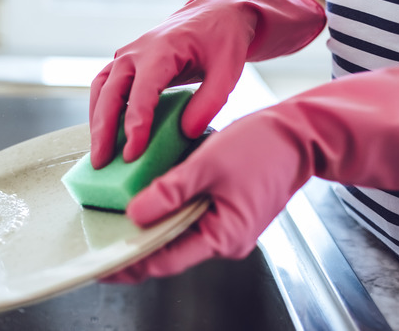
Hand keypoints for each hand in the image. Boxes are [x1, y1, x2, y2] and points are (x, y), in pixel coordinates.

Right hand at [89, 0, 324, 168]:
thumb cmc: (222, 40)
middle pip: (110, 92)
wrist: (215, 15)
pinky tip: (105, 134)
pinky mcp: (125, 63)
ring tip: (99, 154)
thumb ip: (209, 102)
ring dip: (96, 121)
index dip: (135, 125)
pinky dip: (100, 110)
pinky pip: (104, 87)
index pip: (141, 92)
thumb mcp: (228, 70)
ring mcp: (127, 56)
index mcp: (161, 49)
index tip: (132, 154)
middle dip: (103, 129)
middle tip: (101, 162)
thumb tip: (186, 133)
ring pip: (101, 90)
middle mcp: (136, 51)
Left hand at [105, 62, 398, 282]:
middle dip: (134, 247)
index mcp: (224, 236)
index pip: (165, 260)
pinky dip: (166, 210)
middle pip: (169, 250)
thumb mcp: (207, 165)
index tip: (101, 265)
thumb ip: (170, 192)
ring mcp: (226, 226)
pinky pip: (188, 216)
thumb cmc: (262, 147)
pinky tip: (145, 199)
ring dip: (148, 227)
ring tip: (114, 222)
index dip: (130, 263)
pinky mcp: (225, 210)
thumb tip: (134, 215)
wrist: (299, 133)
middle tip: (100, 241)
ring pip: (177, 233)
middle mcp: (224, 239)